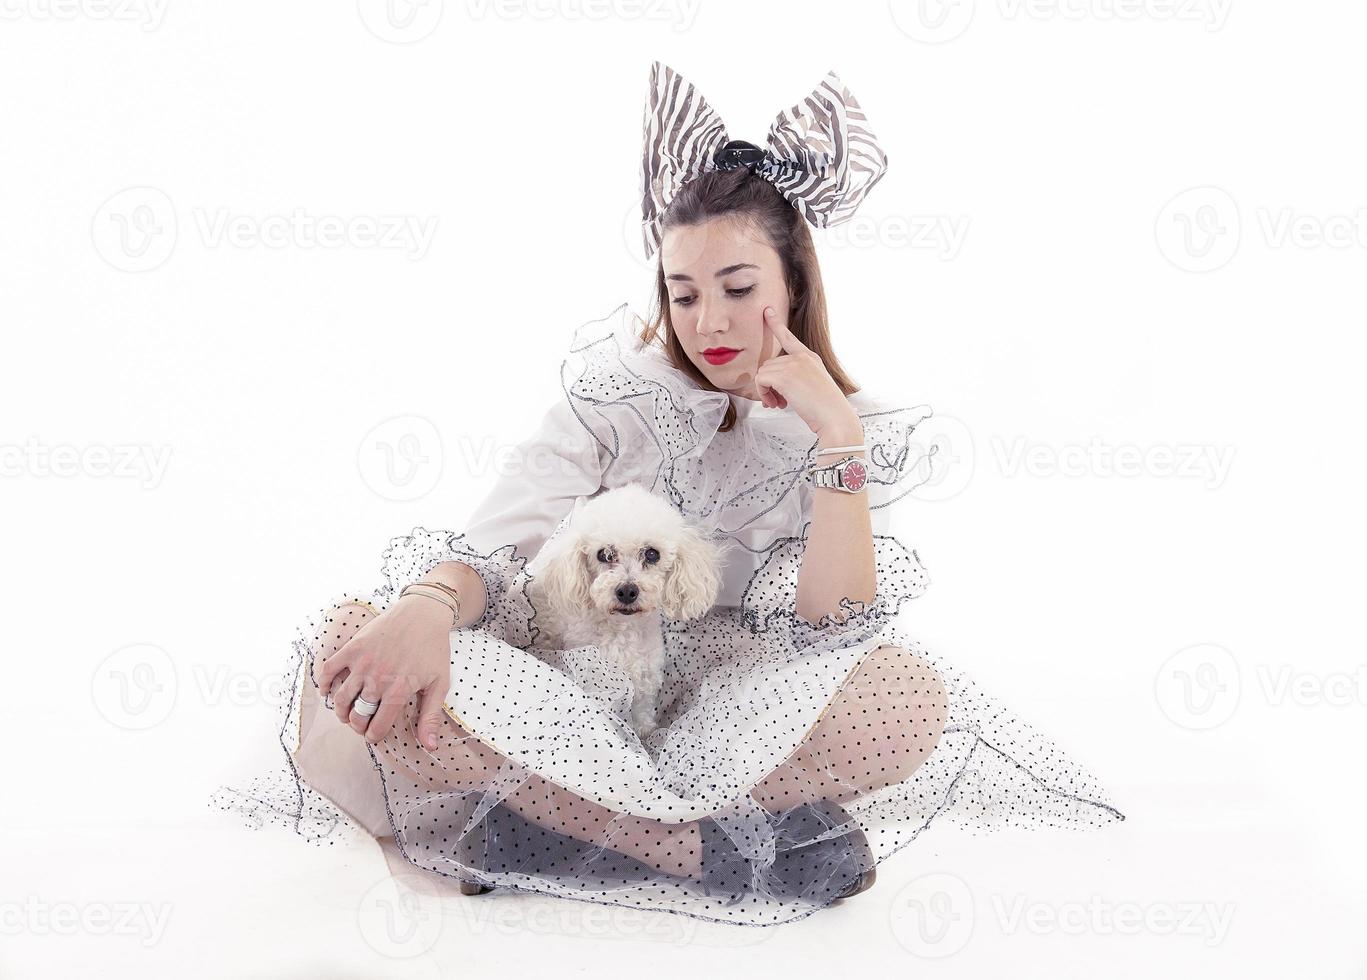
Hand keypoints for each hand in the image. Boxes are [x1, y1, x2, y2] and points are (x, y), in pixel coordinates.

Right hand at [316, 593, 452, 749]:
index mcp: (398, 690)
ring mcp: (362, 663)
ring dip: (341, 711)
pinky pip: (329, 670)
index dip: (374, 735)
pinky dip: (324, 684)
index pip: (377, 726)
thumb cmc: (433, 649)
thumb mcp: (439, 683)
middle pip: (357, 716)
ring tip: (347, 713)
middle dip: (358, 726)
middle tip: (362, 725)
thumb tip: (430, 746)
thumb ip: (431, 716)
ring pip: (341, 698)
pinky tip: (328, 692)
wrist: (423, 614)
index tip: (374, 734)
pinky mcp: (352, 648)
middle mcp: (377, 679)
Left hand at [754, 306, 862, 437]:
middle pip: (769, 365)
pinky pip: (760, 380)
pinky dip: (763, 394)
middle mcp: (802, 357)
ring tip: (779, 404)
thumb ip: (796, 378)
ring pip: (763, 373)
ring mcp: (793, 364)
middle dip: (770, 385)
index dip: (776, 324)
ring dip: (766, 391)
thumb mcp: (813, 385)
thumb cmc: (826, 409)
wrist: (835, 417)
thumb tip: (771, 382)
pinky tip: (775, 403)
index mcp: (810, 357)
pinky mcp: (784, 375)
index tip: (767, 311)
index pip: (789, 338)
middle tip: (778, 401)